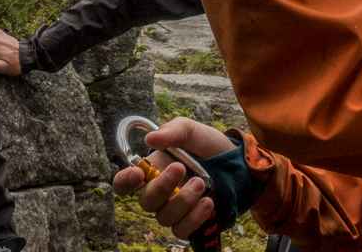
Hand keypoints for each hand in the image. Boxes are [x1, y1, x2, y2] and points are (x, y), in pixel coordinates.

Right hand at [111, 118, 233, 239]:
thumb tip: (149, 139)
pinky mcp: (190, 223)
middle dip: (162, 186)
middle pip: (146, 201)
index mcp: (152, 171)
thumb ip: (172, 132)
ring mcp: (174, 210)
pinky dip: (194, 218)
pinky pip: (182, 230)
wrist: (237, 162)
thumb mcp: (191, 130)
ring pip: (165, 217)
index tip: (136, 173)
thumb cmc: (207, 145)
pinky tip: (208, 202)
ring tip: (201, 182)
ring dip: (183, 200)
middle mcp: (159, 193)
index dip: (124, 182)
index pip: (124, 183)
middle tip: (181, 167)